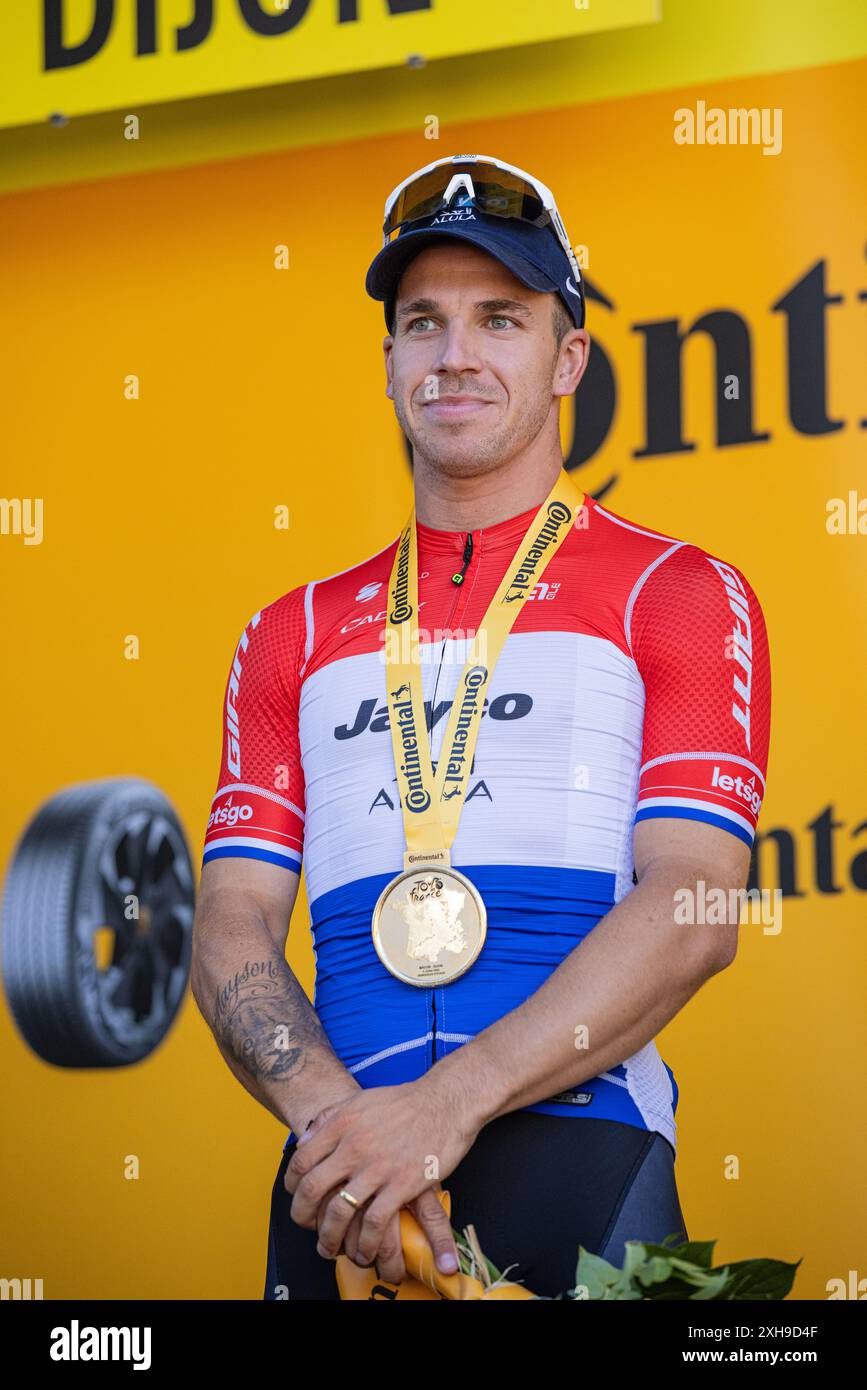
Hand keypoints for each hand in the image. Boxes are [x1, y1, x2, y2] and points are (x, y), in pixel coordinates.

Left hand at [295, 1099, 425, 1283]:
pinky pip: (375, 1222)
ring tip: (330, 1248)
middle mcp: (354, 1146)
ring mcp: (377, 1167)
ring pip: (339, 1211)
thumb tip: (306, 1138)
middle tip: (306, 1227)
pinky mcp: (402, 1184)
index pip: (301, 1160)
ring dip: (330, 1237)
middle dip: (302, 1215)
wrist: (445, 1102)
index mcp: (342, 1124)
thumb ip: (331, 1117)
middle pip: (312, 1189)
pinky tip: (365, 1249)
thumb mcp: (360, 1101)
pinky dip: (366, 1241)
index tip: (294, 1195)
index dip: (292, 1183)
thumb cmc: (404, 1102)